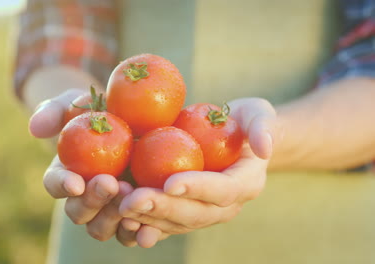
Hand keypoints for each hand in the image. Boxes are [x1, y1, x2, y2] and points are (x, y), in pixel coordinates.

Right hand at [29, 89, 149, 245]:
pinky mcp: (131, 218)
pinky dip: (137, 233)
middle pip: (78, 212)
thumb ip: (55, 111)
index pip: (55, 184)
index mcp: (66, 174)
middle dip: (93, 200)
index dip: (62, 185)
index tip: (75, 181)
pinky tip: (149, 224)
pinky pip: (130, 234)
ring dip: (113, 216)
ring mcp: (107, 211)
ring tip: (132, 197)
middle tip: (111, 183)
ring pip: (101, 228)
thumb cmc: (100, 111)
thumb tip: (35, 128)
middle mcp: (83, 199)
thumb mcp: (78, 103)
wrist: (134, 122)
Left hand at [118, 98, 276, 245]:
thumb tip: (265, 147)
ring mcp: (202, 212)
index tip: (170, 182)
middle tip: (132, 200)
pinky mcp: (183, 210)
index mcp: (245, 184)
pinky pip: (162, 222)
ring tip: (119, 207)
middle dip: (162, 208)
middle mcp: (225, 206)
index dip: (198, 188)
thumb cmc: (244, 121)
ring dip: (145, 217)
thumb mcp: (259, 114)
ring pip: (174, 223)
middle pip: (194, 213)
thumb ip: (264, 127)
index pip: (222, 190)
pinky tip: (119, 218)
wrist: (232, 138)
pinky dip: (142, 222)